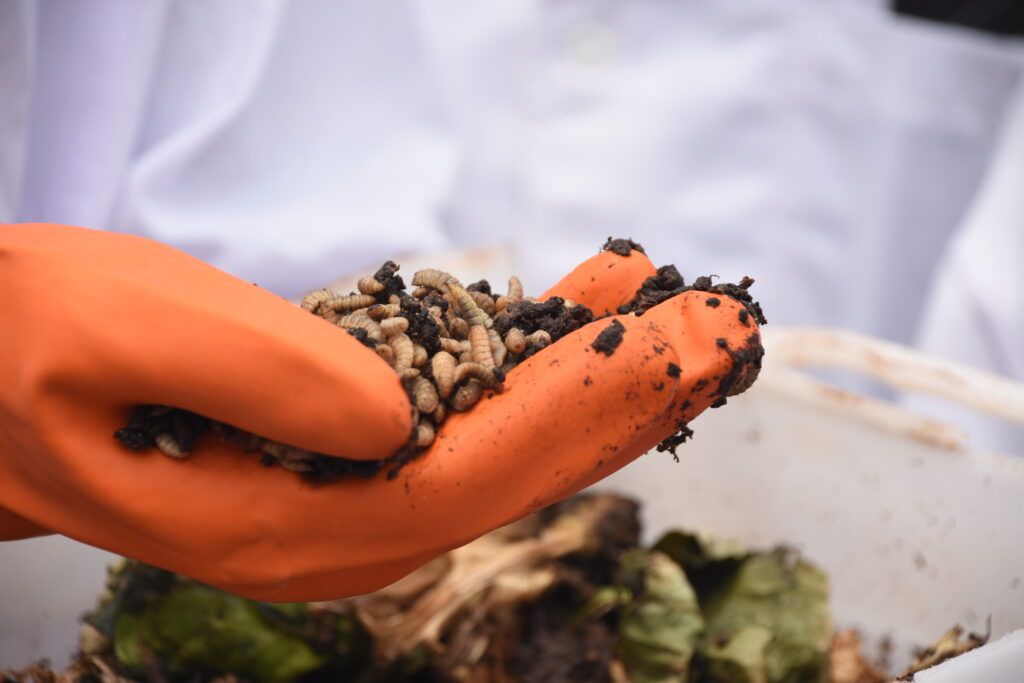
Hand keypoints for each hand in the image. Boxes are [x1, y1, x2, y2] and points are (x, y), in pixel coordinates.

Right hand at [0, 224, 759, 600]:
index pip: (475, 474)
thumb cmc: (26, 350)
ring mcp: (344, 500)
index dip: (588, 408)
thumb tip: (400, 410)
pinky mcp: (343, 455)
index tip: (686, 341)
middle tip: (723, 321)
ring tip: (671, 304)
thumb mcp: (122, 336)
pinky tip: (576, 305)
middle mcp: (334, 533)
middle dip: (626, 395)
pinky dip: (528, 359)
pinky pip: (462, 411)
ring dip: (592, 374)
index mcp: (284, 526)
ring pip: (502, 442)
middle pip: (515, 468)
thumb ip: (266, 379)